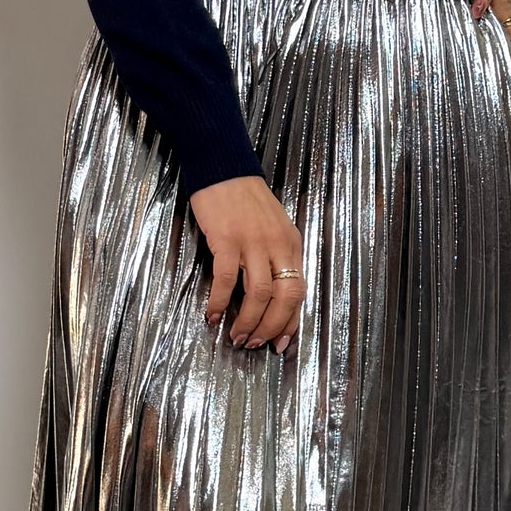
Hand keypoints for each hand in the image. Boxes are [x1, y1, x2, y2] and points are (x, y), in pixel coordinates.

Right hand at [186, 174, 306, 351]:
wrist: (223, 167)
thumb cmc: (246, 199)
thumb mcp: (273, 226)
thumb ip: (276, 256)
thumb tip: (270, 295)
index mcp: (292, 244)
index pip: (299, 291)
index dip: (290, 322)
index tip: (280, 342)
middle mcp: (277, 245)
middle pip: (284, 297)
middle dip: (271, 327)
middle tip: (255, 343)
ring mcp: (253, 242)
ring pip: (259, 294)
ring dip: (247, 321)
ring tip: (236, 336)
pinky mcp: (227, 239)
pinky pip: (226, 280)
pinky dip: (219, 301)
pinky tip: (212, 314)